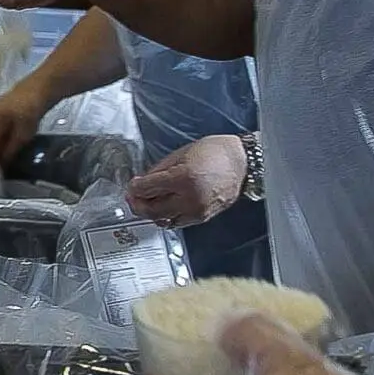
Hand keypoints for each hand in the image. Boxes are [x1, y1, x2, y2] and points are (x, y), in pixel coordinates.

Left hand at [127, 135, 247, 223]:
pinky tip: (163, 207)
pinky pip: (178, 222)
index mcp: (183, 178)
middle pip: (153, 210)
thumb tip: (142, 183)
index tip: (131, 186)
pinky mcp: (203, 218)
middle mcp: (190, 198)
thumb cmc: (215, 153)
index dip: (134, 189)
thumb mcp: (181, 155)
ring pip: (164, 220)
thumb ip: (159, 170)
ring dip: (150, 213)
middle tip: (132, 198)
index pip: (148, 189)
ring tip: (145, 203)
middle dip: (138, 205)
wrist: (242, 163)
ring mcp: (197, 211)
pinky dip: (166, 216)